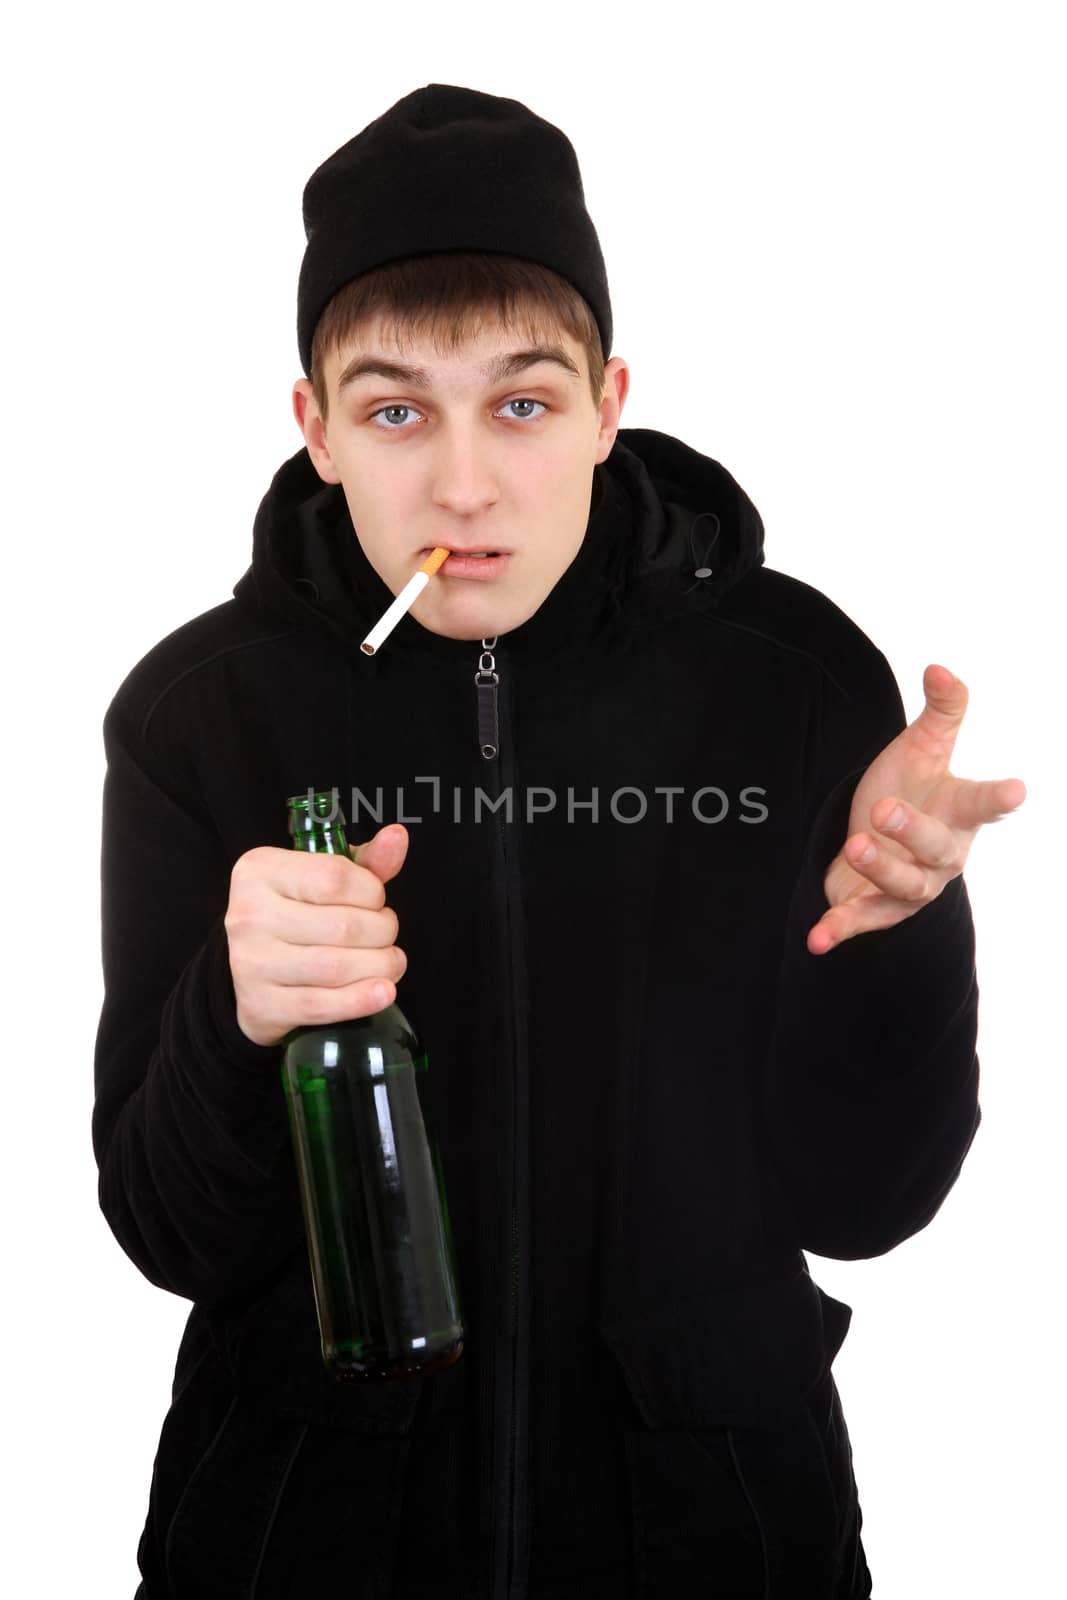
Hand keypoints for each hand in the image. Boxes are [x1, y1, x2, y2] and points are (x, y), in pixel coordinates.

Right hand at [225, 823, 410, 1045]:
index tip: (376, 901)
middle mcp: (249, 913)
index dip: (372, 892)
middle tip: (386, 934)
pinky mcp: (260, 1004)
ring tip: (389, 962)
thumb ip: (365, 862)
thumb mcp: (323, 879)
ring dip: (380, 966)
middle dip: (383, 932)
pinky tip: (383, 991)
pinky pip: (322, 1005)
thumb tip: (398, 837)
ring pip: (337, 967)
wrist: (252, 972)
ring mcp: (251, 962)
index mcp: (260, 870)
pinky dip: (361, 1000)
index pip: (336, 877)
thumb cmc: (296, 915)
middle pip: (344, 926)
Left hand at [808, 665, 1025, 954]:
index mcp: (958, 813)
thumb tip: (938, 666)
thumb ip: (941, 711)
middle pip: (934, 847)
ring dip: (878, 868)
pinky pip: (861, 921)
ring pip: (901, 885)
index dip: (998, 798)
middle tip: (882, 808)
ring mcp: (911, 886)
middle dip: (910, 830)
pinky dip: (840, 929)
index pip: (982, 803)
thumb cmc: (911, 789)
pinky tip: (816, 939)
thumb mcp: (923, 748)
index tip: (1016, 790)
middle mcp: (941, 855)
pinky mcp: (876, 909)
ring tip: (853, 846)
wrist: (880, 839)